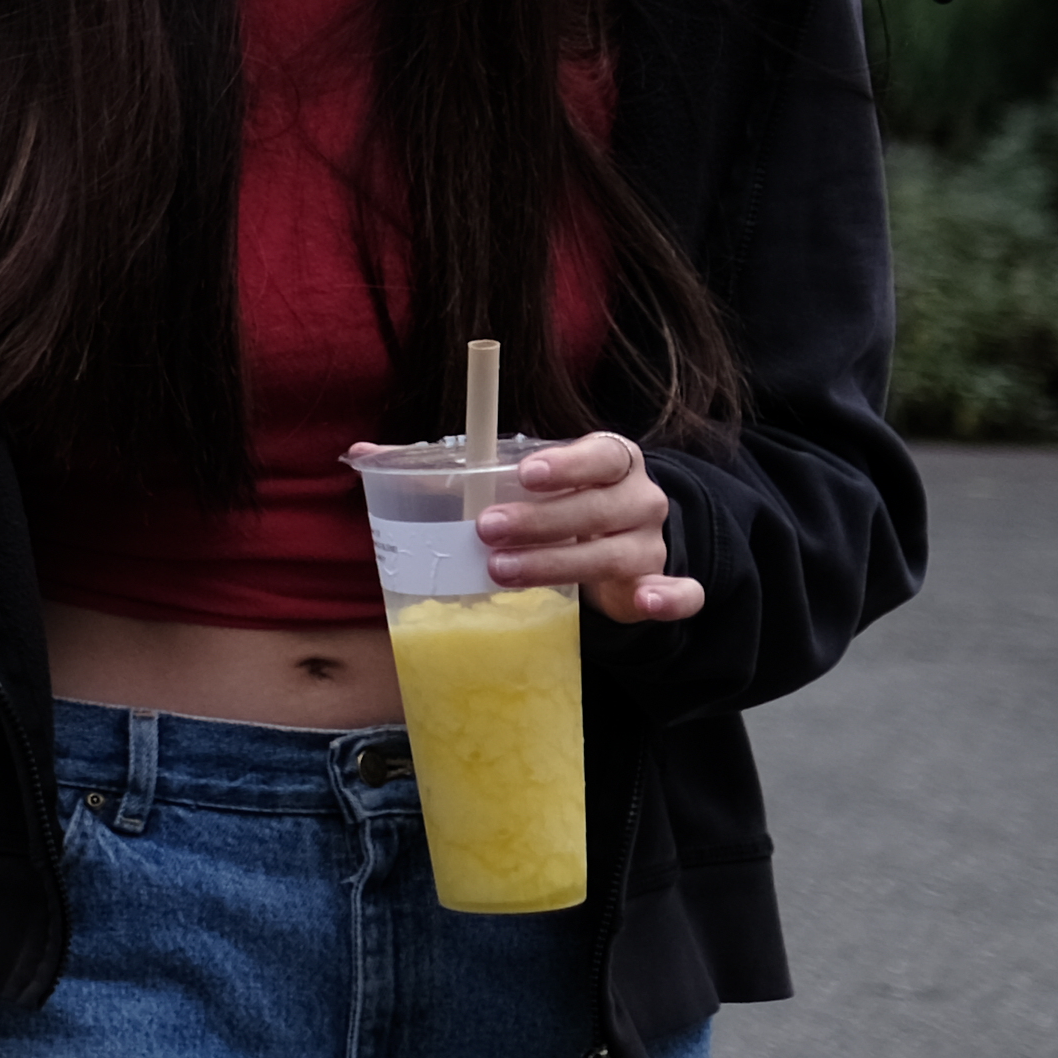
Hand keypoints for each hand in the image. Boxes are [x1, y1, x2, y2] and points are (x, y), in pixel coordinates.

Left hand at [473, 431, 706, 625]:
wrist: (615, 539)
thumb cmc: (558, 501)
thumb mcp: (523, 480)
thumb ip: (457, 468)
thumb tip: (376, 455)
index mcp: (613, 460)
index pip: (601, 455)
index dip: (567, 464)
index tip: (526, 474)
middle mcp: (639, 498)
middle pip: (598, 508)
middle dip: (540, 521)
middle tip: (487, 529)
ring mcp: (652, 544)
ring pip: (616, 555)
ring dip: (559, 564)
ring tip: (503, 571)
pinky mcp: (659, 584)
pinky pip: (681, 592)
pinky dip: (670, 598)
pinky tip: (645, 602)